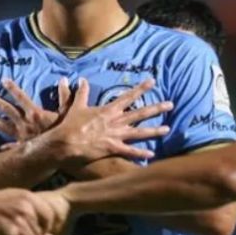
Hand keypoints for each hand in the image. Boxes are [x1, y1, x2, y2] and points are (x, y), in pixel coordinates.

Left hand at [0, 77, 70, 145]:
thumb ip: (65, 96)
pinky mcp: (23, 146)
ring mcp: (21, 136)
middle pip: (7, 109)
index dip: (12, 88)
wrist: (63, 154)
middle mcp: (25, 123)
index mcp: (35, 113)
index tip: (3, 80)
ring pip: (3, 125)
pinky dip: (5, 147)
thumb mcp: (69, 112)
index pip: (21, 97)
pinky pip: (11, 146)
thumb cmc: (66, 133)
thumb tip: (63, 80)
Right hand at [0, 188, 68, 234]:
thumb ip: (32, 206)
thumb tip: (45, 223)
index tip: (41, 231)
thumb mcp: (16, 196)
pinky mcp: (9, 234)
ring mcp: (18, 222)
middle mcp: (27, 209)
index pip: (50, 216)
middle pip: (42, 231)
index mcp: (30, 198)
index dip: (47, 227)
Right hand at [46, 78, 173, 170]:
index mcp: (108, 110)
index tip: (153, 82)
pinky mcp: (112, 148)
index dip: (141, 89)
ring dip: (154, 130)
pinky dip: (140, 153)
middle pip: (139, 113)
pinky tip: (152, 155)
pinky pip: (129, 151)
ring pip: (139, 132)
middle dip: (156, 108)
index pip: (128, 96)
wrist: (65, 142)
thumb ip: (82, 93)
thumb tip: (81, 79)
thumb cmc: (70, 124)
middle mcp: (115, 121)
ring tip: (168, 128)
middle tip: (170, 104)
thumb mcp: (76, 106)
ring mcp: (115, 135)